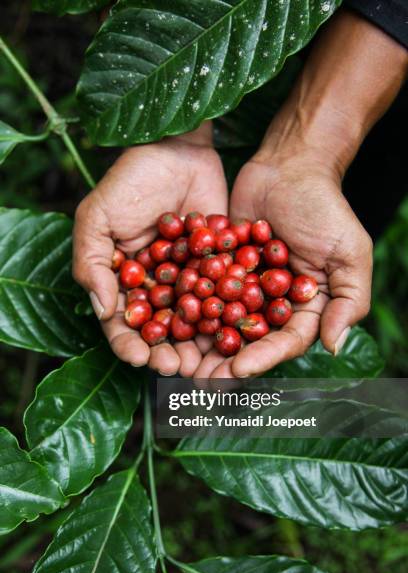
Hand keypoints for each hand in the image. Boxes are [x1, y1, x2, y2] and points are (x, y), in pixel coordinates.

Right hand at [73, 123, 227, 375]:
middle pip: (160, 331)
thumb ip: (91, 261)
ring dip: (198, 346)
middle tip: (177, 368)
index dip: (128, 343)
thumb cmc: (130, 180)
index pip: (122, 323)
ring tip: (204, 363)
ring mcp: (188, 280)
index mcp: (123, 281)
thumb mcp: (97, 215)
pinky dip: (227, 317)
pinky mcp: (218, 269)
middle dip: (166, 352)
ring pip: (193, 322)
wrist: (179, 149)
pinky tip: (232, 333)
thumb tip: (103, 309)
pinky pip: (222, 298)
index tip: (137, 358)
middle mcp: (156, 288)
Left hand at [193, 149, 372, 378]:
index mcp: (305, 308)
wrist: (288, 166)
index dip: (263, 357)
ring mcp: (244, 287)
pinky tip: (167, 320)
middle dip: (226, 361)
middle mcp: (272, 304)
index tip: (238, 369)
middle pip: (249, 340)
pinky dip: (187, 306)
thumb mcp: (349, 253)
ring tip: (180, 361)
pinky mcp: (220, 269)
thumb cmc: (324, 207)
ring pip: (221, 322)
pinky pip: (203, 290)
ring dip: (202, 343)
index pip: (285, 341)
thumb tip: (333, 347)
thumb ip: (349, 301)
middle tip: (201, 379)